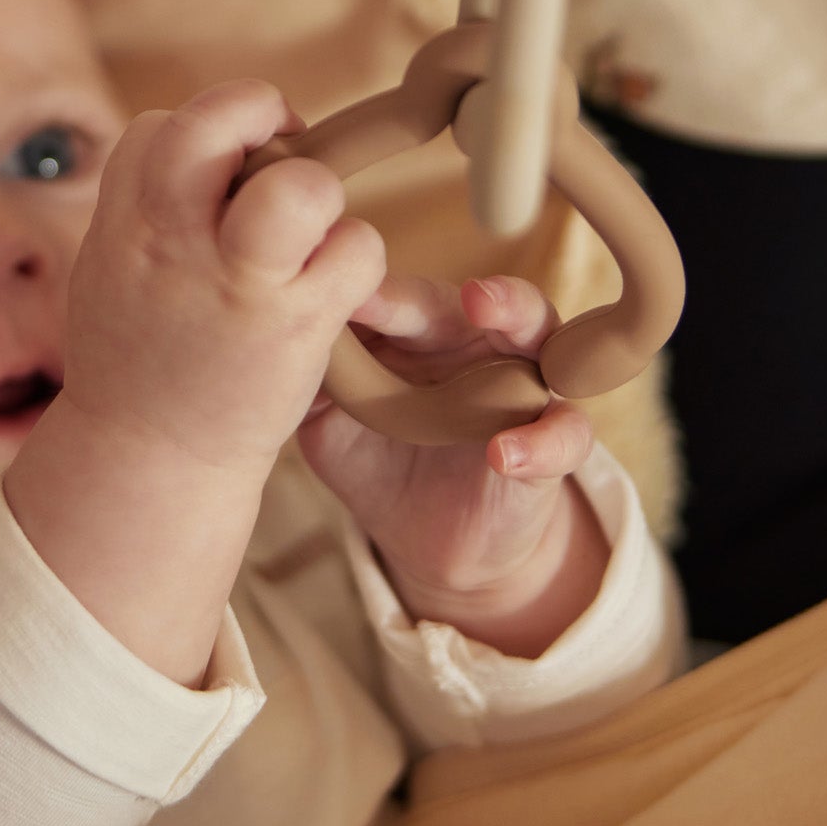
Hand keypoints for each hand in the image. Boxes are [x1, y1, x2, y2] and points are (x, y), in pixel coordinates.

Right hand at [6, 83, 384, 680]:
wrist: (146, 463)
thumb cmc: (136, 362)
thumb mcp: (111, 270)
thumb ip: (148, 208)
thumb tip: (206, 148)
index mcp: (123, 224)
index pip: (159, 128)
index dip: (201, 136)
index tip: (222, 171)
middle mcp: (174, 243)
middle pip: (217, 122)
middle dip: (257, 112)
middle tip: (279, 147)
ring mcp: (238, 285)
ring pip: (304, 186)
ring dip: (317, 192)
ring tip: (306, 234)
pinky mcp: (296, 327)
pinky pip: (357, 247)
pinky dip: (357, 256)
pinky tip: (332, 287)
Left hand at [297, 274, 610, 657]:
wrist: (430, 539)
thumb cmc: (380, 459)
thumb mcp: (331, 424)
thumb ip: (311, 382)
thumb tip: (261, 339)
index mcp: (425, 332)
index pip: (409, 301)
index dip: (382, 295)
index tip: (351, 286)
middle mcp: (480, 346)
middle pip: (484, 302)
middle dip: (472, 289)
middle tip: (456, 290)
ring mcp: (525, 390)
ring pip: (544, 336)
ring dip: (519, 318)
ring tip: (489, 314)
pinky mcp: (553, 447)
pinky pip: (565, 434)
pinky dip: (541, 442)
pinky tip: (504, 453)